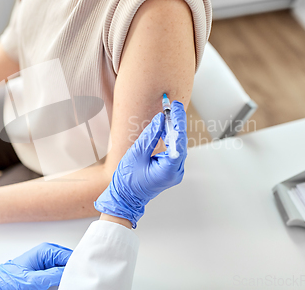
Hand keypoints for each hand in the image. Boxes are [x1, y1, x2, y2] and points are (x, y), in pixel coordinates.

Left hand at [0, 242, 72, 289]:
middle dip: (72, 270)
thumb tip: (69, 272)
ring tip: (67, 282)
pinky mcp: (45, 271)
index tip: (80, 275)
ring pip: (65, 268)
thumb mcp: (33, 280)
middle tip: (75, 280)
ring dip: (67, 275)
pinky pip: (59, 274)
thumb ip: (53, 275)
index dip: (77, 265)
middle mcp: (48, 254)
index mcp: (46, 250)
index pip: (70, 255)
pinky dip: (62, 279)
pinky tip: (61, 283)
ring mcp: (47, 262)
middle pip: (69, 261)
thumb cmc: (8, 280)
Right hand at [95, 100, 186, 227]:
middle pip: (181, 143)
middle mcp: (176, 172)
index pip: (179, 141)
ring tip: (169, 113)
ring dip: (173, 130)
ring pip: (178, 146)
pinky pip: (173, 151)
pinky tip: (166, 128)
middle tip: (172, 105)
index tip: (174, 107)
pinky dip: (170, 139)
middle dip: (177, 123)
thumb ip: (151, 135)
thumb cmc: (127, 181)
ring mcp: (174, 173)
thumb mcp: (137, 154)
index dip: (178, 121)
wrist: (124, 199)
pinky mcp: (169, 171)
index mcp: (169, 170)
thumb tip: (161, 119)